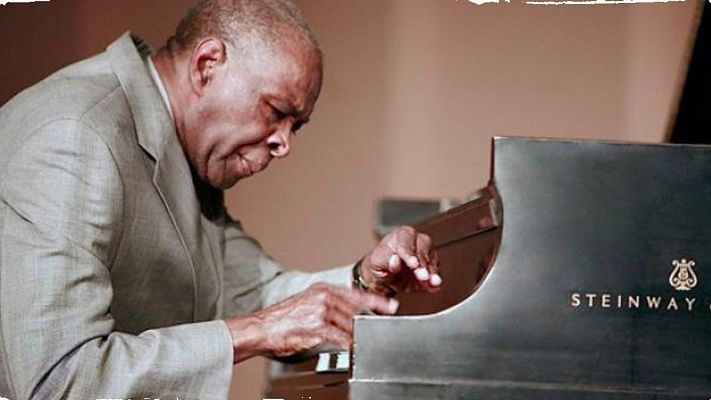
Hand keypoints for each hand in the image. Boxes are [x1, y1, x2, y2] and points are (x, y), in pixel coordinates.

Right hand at [225, 283, 397, 362]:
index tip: (391, 306)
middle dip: (368, 323)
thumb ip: (329, 307)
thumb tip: (347, 317)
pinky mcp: (317, 326)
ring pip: (350, 325)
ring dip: (357, 336)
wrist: (261, 328)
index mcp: (323, 289)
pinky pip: (340, 338)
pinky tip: (351, 348)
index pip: (356, 294)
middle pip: (356, 311)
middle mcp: (324, 297)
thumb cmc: (282, 320)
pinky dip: (348, 345)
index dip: (377, 301)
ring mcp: (321, 311)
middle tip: (378, 330)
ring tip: (363, 343)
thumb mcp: (308, 304)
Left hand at [359, 226, 441, 294]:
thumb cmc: (379, 265)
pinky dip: (435, 281)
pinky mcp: (430, 269)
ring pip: (432, 259)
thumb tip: (394, 260)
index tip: (413, 264)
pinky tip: (434, 286)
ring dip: (432, 272)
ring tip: (431, 282)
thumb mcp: (377, 263)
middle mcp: (416, 241)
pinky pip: (436, 273)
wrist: (384, 278)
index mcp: (400, 235)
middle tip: (422, 276)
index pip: (406, 241)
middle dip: (423, 263)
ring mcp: (426, 254)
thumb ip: (385, 261)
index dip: (410, 254)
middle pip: (424, 247)